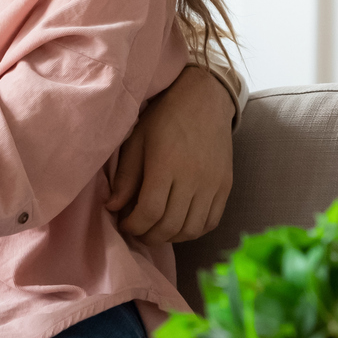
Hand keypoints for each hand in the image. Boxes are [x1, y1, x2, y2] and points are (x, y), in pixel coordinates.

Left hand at [106, 64, 234, 243]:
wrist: (204, 100)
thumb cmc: (164, 118)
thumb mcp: (136, 141)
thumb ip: (125, 177)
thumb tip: (112, 207)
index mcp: (166, 166)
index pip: (149, 212)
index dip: (133, 225)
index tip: (123, 224)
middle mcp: (193, 179)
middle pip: (170, 226)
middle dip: (148, 236)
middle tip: (137, 229)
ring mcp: (213, 184)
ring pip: (192, 229)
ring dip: (170, 237)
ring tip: (156, 229)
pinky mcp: (225, 186)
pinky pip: (211, 221)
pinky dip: (193, 230)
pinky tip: (178, 224)